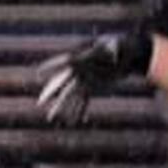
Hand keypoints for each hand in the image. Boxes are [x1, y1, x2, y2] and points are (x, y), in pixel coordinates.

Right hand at [35, 26, 154, 126]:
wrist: (128, 54)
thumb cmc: (121, 45)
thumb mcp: (116, 45)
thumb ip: (112, 48)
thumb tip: (114, 51)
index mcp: (82, 57)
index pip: (63, 61)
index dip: (50, 66)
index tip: (38, 73)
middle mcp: (80, 70)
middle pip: (61, 82)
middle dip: (50, 92)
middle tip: (40, 102)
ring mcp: (85, 80)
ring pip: (69, 95)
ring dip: (60, 107)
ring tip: (50, 118)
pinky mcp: (93, 88)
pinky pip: (83, 102)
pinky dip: (78, 112)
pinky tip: (72, 123)